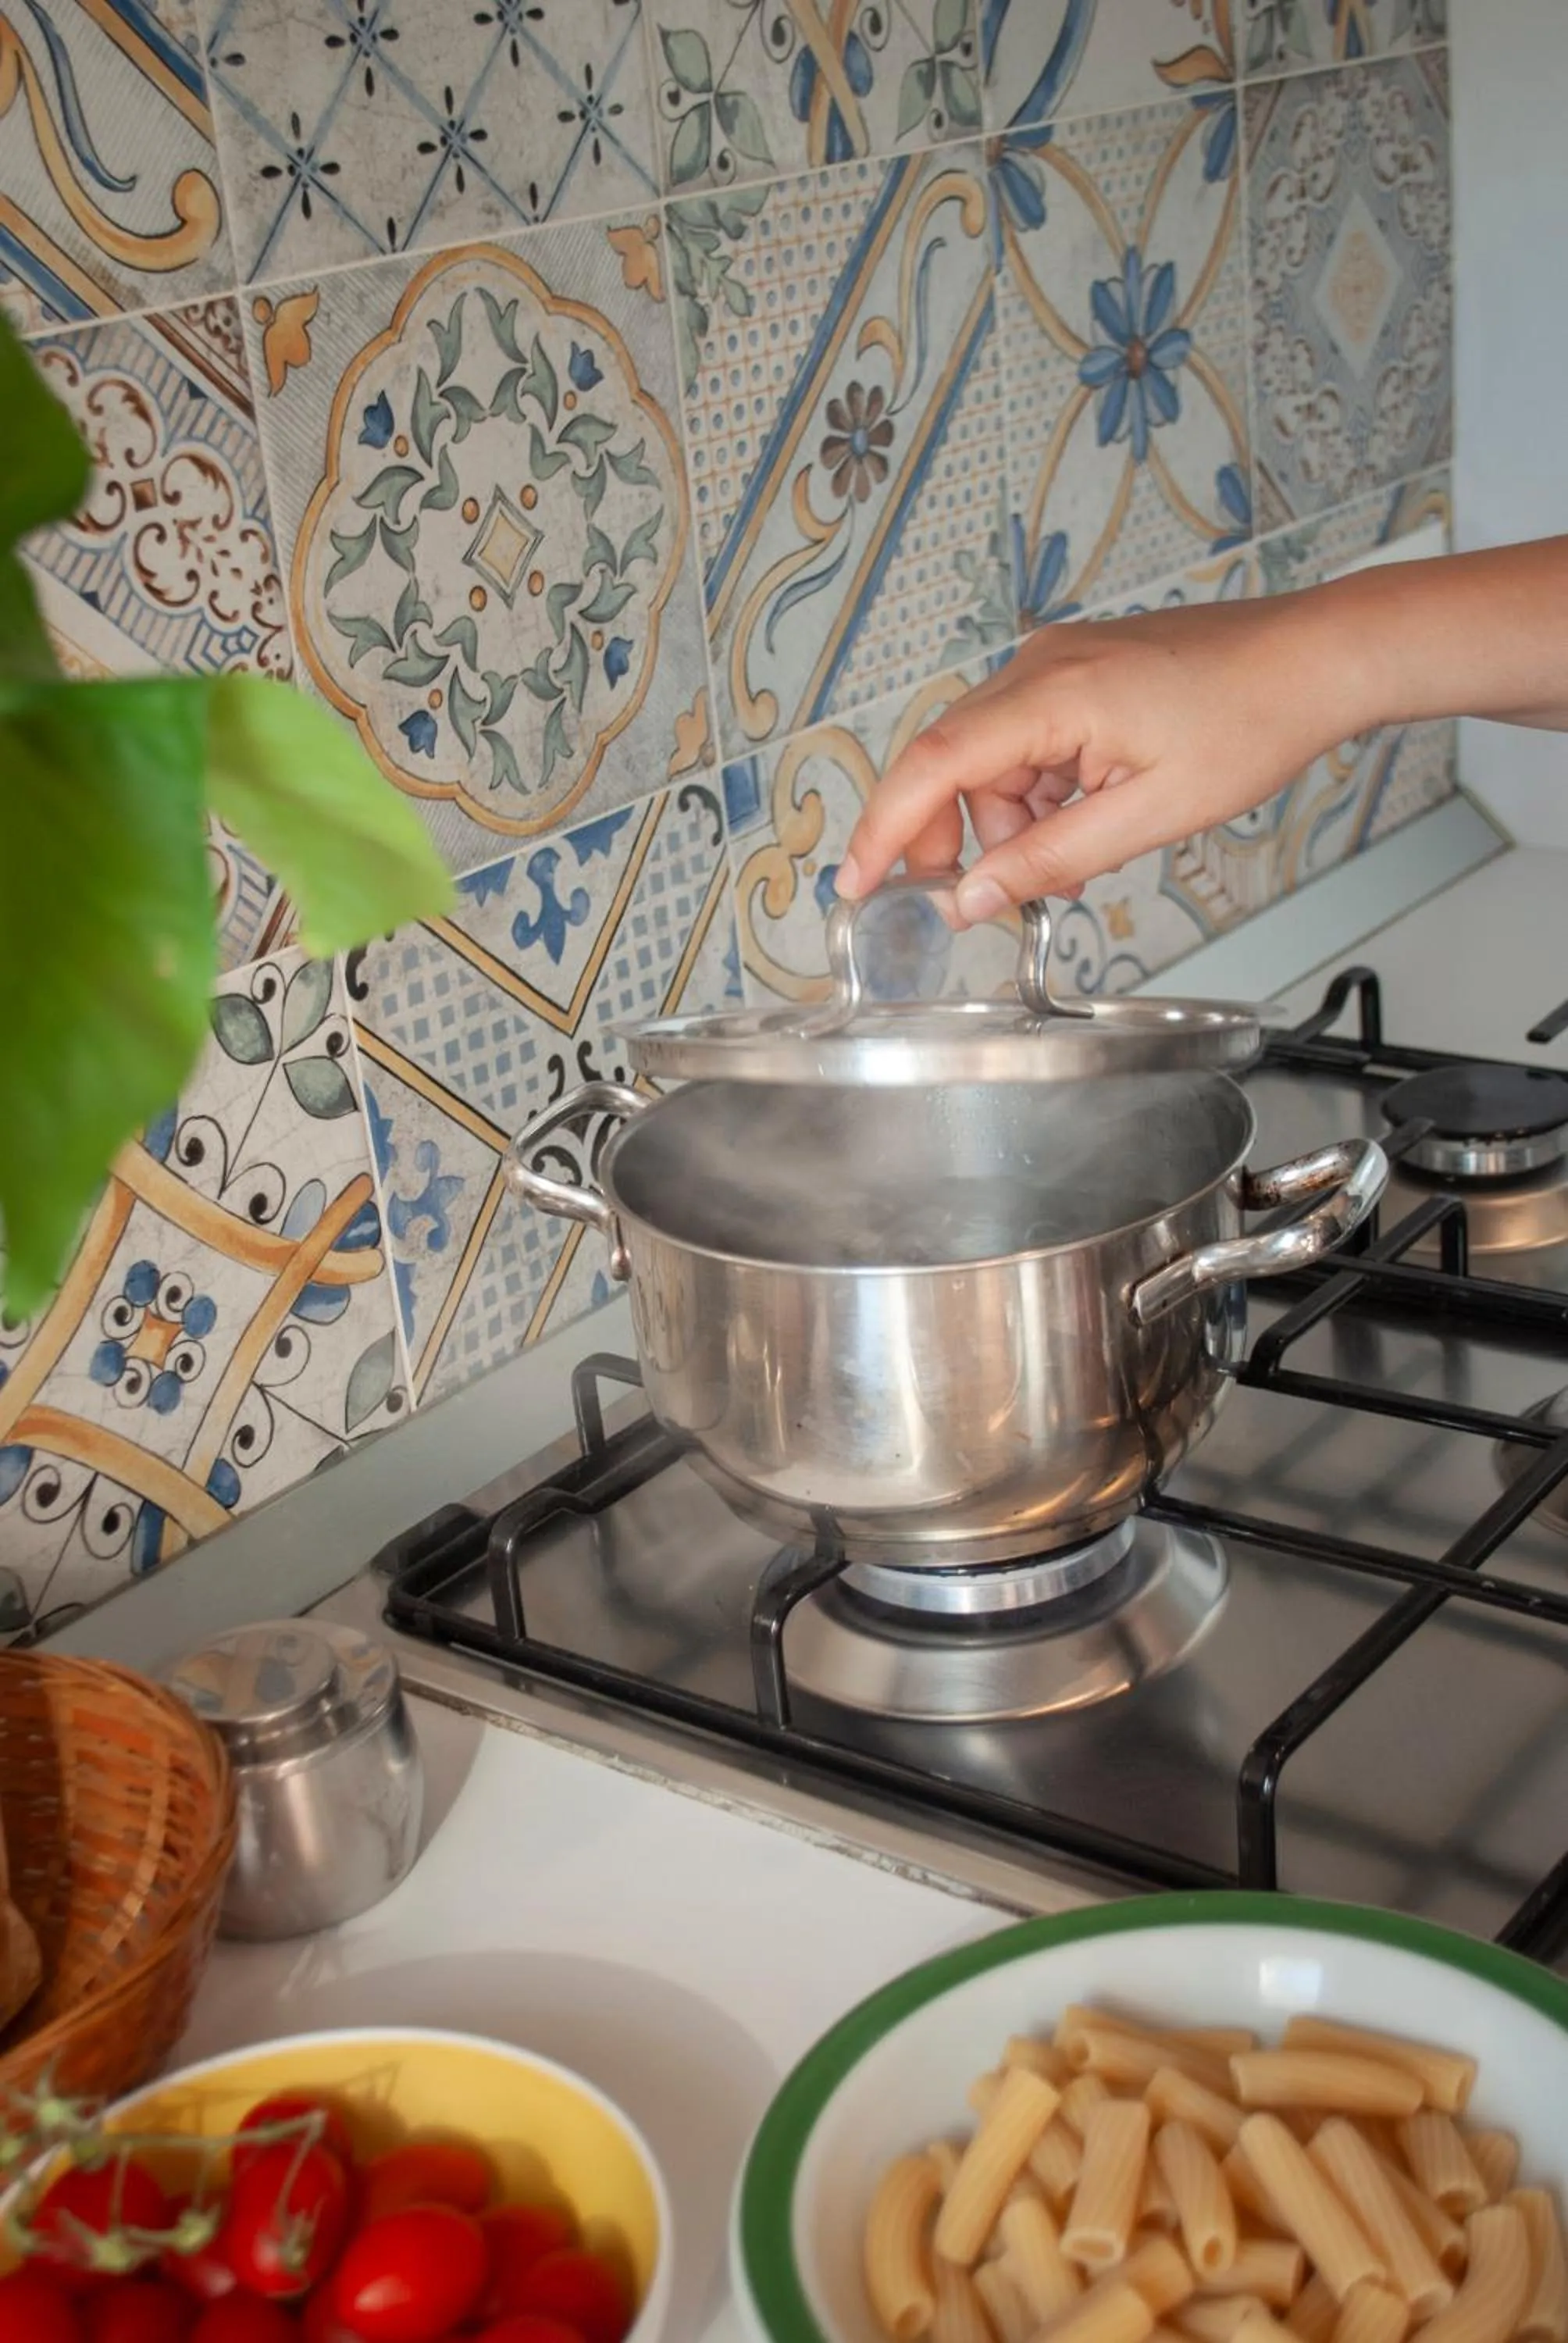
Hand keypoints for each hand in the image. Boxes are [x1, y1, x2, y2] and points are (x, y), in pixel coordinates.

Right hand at [836, 595, 1357, 924]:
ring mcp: (1057, 662)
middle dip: (954, 839)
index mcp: (1051, 694)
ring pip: (991, 760)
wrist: (1313, 660)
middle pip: (952, 763)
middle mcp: (1039, 665)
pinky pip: (1027, 741)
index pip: (933, 764)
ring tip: (1069, 865)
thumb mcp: (1147, 816)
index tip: (857, 883)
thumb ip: (1049, 860)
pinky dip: (1039, 794)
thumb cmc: (1251, 720)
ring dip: (1011, 823)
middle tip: (980, 899)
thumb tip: (973, 898)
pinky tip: (1082, 823)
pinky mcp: (1078, 670)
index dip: (885, 829)